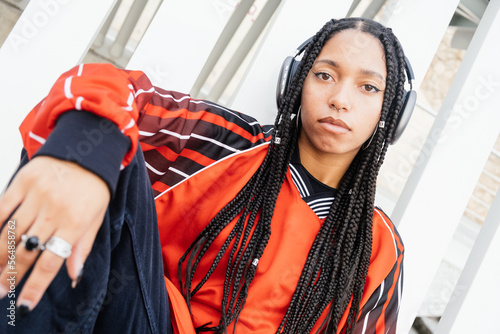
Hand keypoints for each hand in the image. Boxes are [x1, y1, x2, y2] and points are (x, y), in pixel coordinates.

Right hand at [0, 156, 109, 312]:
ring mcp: (37, 195)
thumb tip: (73, 277)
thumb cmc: (94, 188)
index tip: (23, 306)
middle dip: (11, 276)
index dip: (35, 286)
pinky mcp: (22, 181)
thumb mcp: (96, 218)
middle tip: (1, 293)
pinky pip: (2, 208)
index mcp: (76, 223)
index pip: (52, 262)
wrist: (87, 150)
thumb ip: (82, 247)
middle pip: (27, 251)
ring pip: (10, 233)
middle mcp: (55, 211)